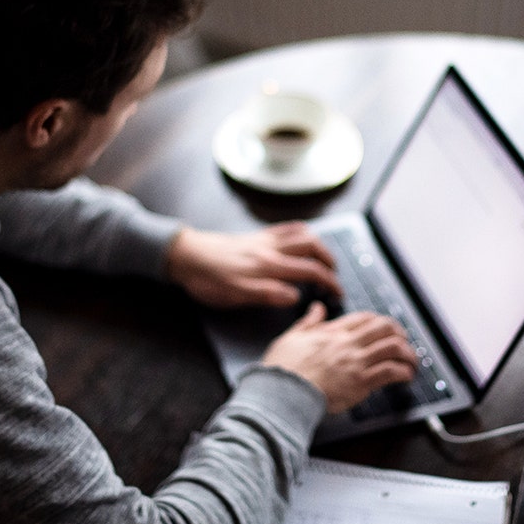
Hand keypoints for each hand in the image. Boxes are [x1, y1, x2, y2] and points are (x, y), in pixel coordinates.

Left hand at [166, 222, 342, 309]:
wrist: (185, 255)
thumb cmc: (208, 280)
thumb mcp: (234, 295)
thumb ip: (266, 294)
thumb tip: (296, 297)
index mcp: (268, 267)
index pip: (310, 271)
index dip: (329, 282)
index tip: (338, 293)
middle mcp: (270, 249)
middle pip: (311, 248)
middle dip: (329, 261)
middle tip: (336, 277)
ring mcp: (264, 239)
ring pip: (302, 234)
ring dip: (319, 245)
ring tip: (325, 259)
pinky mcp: (256, 235)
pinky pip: (286, 227)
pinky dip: (302, 231)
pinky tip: (304, 237)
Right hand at [262, 303, 417, 412]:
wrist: (282, 391)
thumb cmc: (283, 369)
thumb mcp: (291, 337)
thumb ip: (308, 322)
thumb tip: (316, 308)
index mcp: (333, 332)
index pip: (365, 318)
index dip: (380, 321)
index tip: (385, 328)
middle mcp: (348, 343)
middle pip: (385, 327)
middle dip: (400, 333)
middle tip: (403, 343)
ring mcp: (356, 361)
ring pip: (393, 347)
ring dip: (408, 354)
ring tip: (411, 362)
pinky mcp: (360, 382)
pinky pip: (390, 371)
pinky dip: (403, 372)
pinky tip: (406, 376)